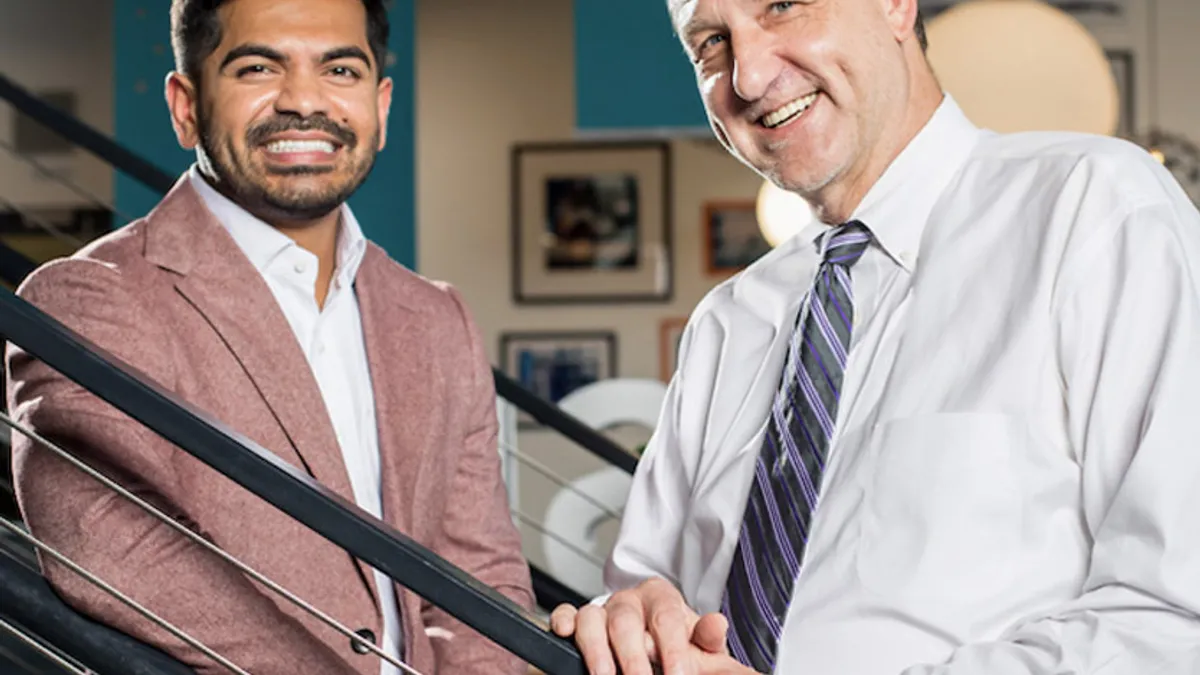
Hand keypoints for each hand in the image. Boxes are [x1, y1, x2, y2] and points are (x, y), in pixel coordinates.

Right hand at [550, 578, 752, 674]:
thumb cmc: (673, 646)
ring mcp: (601, 609)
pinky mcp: (575, 619)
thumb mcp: (700, 653)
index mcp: (663, 600)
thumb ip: (719, 657)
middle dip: (633, 656)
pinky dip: (562, 623)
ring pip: (592, 618)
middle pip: (627, 620)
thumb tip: (756, 674)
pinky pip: (564, 614)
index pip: (668, 618)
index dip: (673, 648)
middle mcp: (630, 601)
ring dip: (597, 649)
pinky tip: (564, 636)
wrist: (647, 641)